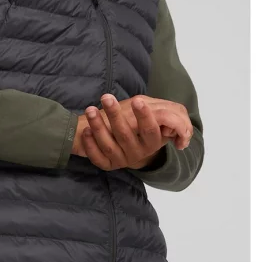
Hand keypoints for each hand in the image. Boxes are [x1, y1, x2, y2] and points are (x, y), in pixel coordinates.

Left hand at [75, 94, 192, 170]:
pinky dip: (90, 144)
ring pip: (109, 146)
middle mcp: (138, 153)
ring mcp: (121, 160)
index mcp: (152, 142)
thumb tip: (176, 119)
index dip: (145, 117)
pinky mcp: (107, 164)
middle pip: (126, 136)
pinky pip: (97, 158)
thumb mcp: (157, 118)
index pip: (151, 131)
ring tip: (91, 109)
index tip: (137, 100)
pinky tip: (86, 130)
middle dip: (116, 115)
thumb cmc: (141, 123)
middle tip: (107, 97)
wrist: (122, 138)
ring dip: (98, 126)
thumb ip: (170, 114)